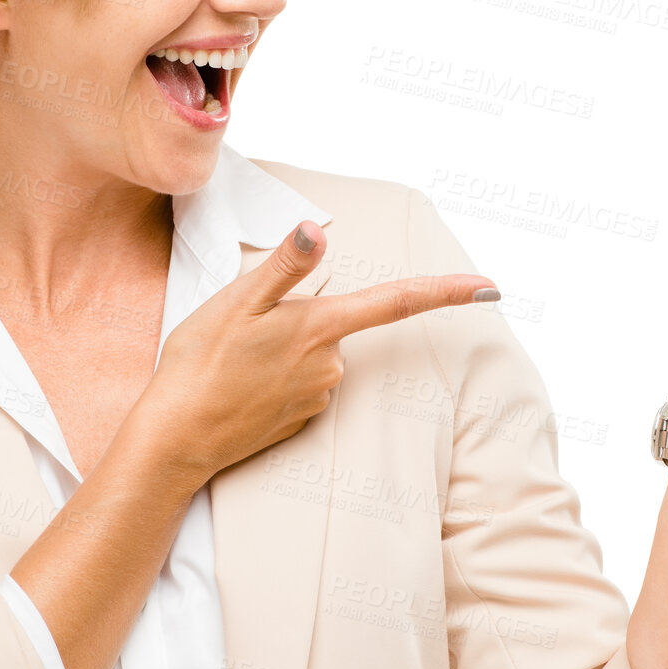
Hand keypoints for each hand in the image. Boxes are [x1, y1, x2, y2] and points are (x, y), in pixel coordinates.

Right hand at [133, 220, 497, 485]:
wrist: (176, 438)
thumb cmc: (199, 364)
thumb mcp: (236, 301)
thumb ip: (285, 266)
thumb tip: (317, 230)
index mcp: (319, 327)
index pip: (397, 302)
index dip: (447, 291)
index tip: (491, 287)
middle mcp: (331, 365)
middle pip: (332, 322)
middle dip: (296, 317)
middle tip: (241, 330)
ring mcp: (318, 396)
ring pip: (313, 352)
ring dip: (281, 348)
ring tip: (233, 359)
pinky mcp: (302, 420)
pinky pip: (299, 382)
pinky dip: (274, 376)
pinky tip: (241, 384)